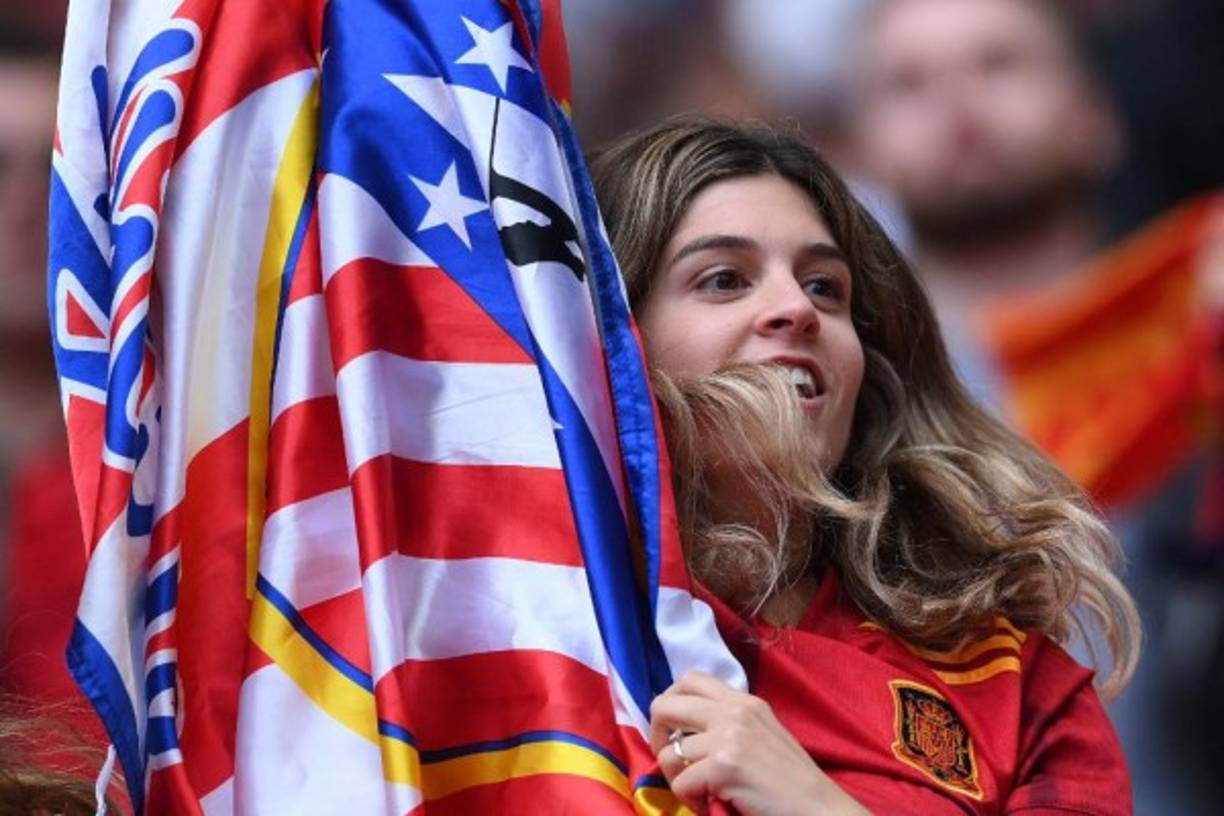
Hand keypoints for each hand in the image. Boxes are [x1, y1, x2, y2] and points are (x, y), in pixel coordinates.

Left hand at [649, 672, 870, 815]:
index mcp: (744, 701)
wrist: (820, 809)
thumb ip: (728, 724)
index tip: (675, 732)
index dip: (670, 704)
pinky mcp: (724, 766)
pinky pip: (682, 784)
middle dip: (657, 736)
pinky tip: (713, 806)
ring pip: (669, 753)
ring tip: (702, 793)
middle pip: (665, 704)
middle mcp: (735, 710)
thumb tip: (684, 731)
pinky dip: (692, 801)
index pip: (689, 680)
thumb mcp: (762, 735)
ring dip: (678, 779)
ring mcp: (728, 736)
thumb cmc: (791, 781)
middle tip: (673, 763)